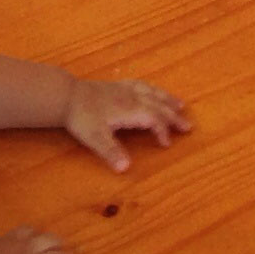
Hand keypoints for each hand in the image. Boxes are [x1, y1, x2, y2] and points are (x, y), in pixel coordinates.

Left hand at [63, 75, 189, 171]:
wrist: (65, 95)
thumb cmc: (81, 117)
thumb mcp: (95, 138)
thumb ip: (111, 152)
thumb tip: (125, 169)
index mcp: (130, 109)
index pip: (153, 119)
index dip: (162, 131)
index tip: (167, 144)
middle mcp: (131, 97)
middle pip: (158, 105)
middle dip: (173, 116)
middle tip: (188, 126)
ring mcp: (124, 89)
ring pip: (152, 92)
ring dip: (167, 99)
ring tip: (180, 104)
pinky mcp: (116, 85)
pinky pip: (141, 84)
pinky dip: (152, 88)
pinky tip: (152, 90)